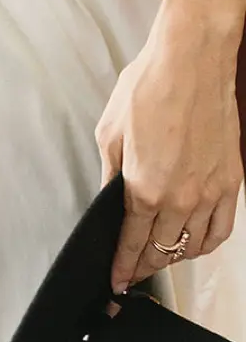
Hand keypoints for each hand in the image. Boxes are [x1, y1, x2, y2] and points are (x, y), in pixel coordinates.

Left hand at [96, 28, 242, 291]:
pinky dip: (206, 243)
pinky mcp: (231, 182)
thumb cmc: (149, 86)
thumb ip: (110, 172)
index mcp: (145, 187)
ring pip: (193, 246)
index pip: (132, 242)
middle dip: (144, 265)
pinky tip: (195, 241)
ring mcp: (210, 193)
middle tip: (133, 270)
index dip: (122, 266)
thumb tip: (109, 198)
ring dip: (174, 257)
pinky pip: (221, 230)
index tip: (116, 279)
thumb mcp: (110, 129)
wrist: (192, 61)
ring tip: (160, 256)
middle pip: (162, 250)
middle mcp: (181, 198)